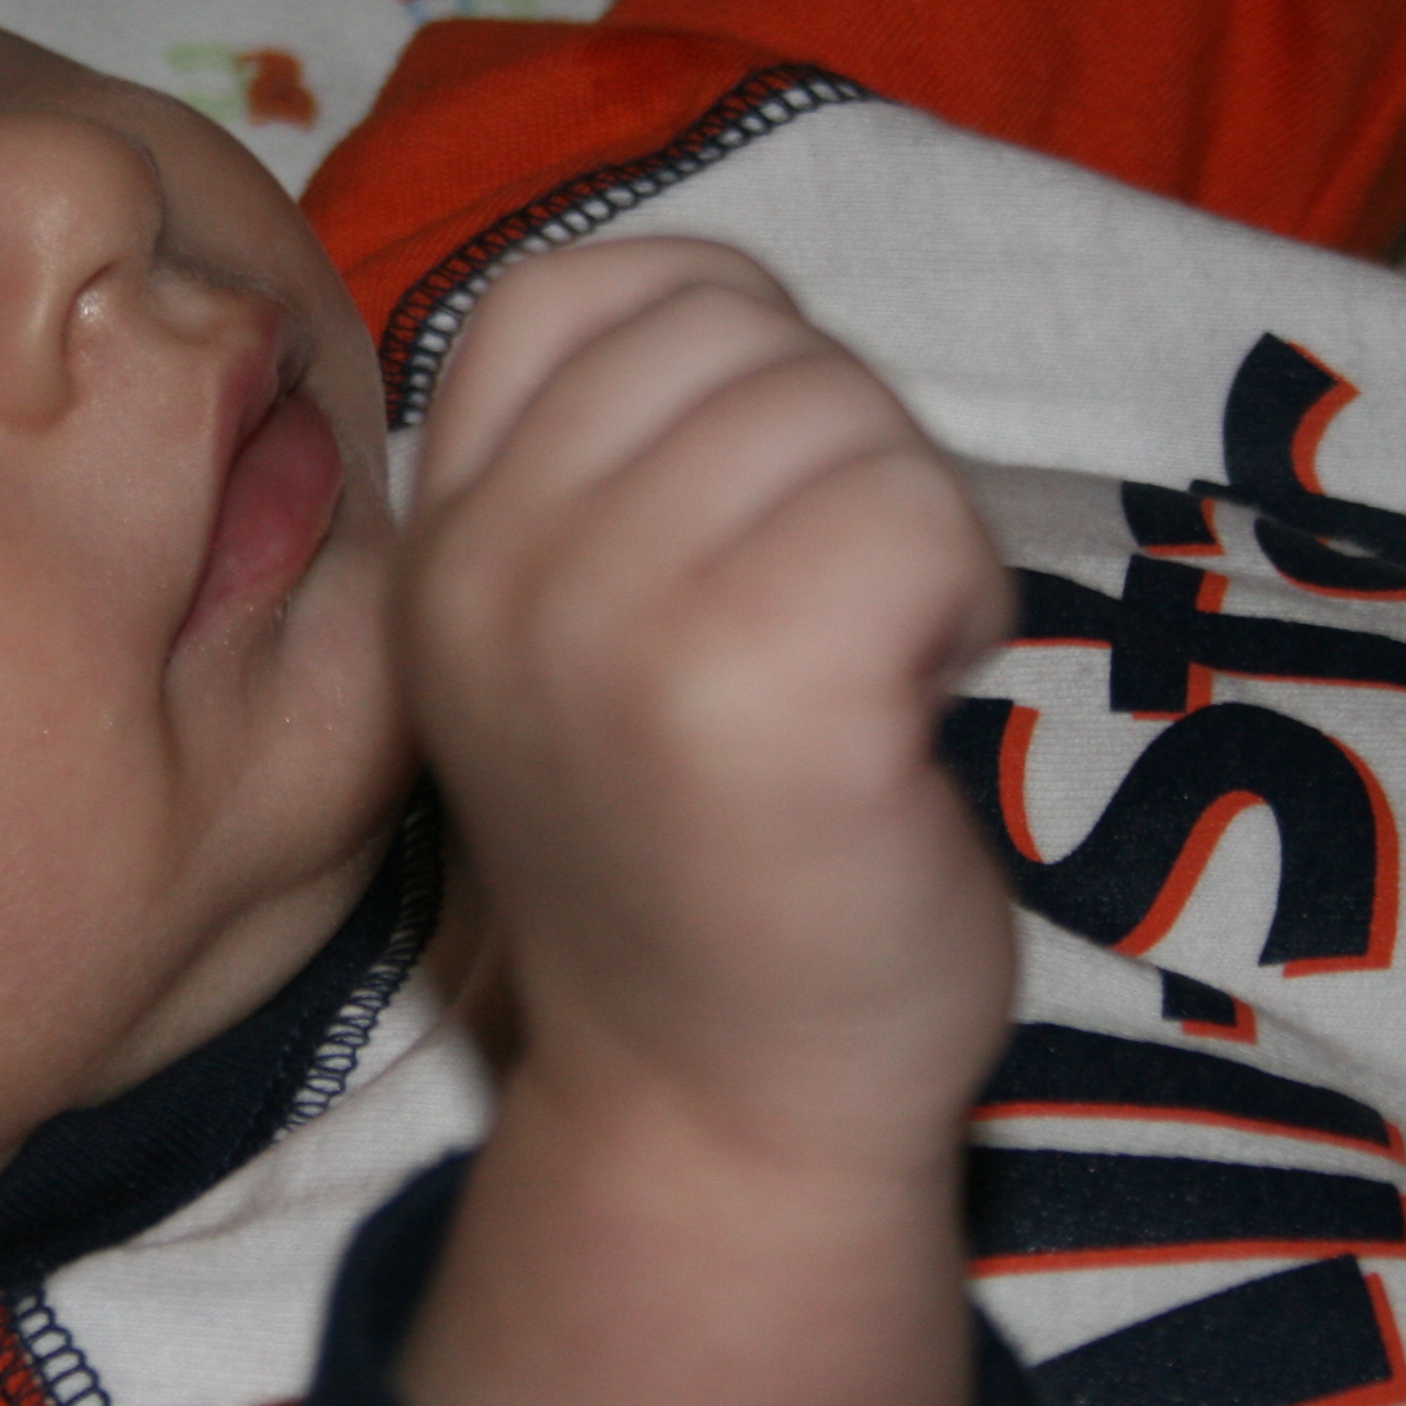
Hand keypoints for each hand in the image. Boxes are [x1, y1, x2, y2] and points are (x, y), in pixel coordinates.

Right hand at [400, 236, 1014, 1172]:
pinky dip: (964, 594)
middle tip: (827, 617)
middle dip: (836, 445)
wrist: (720, 1113)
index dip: (724, 355)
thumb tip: (750, 325)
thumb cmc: (694, 866)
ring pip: (840, 410)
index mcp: (442, 547)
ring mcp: (608, 627)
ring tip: (865, 667)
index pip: (583, 292)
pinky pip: (916, 511)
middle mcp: (493, 571)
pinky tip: (918, 698)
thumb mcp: (563, 642)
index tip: (751, 515)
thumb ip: (600, 471)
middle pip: (737, 333)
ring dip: (909, 524)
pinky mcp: (755, 690)